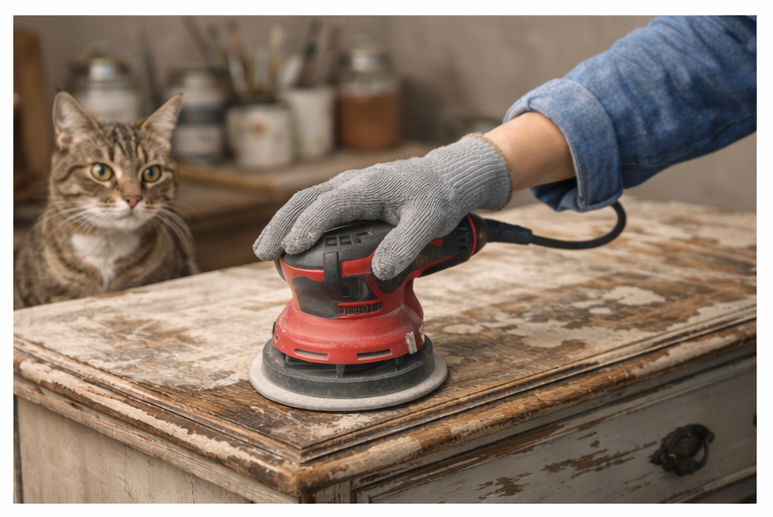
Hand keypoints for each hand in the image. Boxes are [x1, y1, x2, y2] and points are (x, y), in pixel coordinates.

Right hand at [253, 134, 512, 279]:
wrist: (443, 179)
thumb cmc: (436, 198)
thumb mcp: (427, 223)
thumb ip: (404, 246)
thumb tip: (379, 271)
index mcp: (367, 186)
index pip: (329, 205)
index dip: (308, 226)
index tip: (292, 248)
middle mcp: (350, 184)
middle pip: (304, 201)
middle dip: (280, 226)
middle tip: (262, 253)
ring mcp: (346, 189)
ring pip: (304, 202)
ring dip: (282, 224)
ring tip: (265, 251)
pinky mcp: (347, 198)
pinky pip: (315, 208)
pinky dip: (296, 223)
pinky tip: (289, 244)